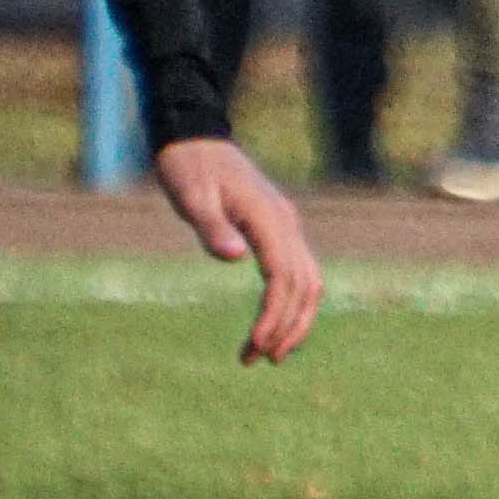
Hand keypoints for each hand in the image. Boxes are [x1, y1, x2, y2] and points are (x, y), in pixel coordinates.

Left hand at [153, 135, 323, 363]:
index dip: (273, 316)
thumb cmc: (189, 167)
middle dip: (285, 328)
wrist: (196, 137)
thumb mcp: (191, 196)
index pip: (283, 278)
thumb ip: (211, 227)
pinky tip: (273, 323)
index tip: (254, 346)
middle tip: (258, 361)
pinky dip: (292, 303)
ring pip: (309, 281)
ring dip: (295, 320)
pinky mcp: (279, 230)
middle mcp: (286, 223)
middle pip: (303, 286)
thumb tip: (235, 257)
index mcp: (268, 218)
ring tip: (270, 355)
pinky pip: (298, 272)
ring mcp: (287, 226)